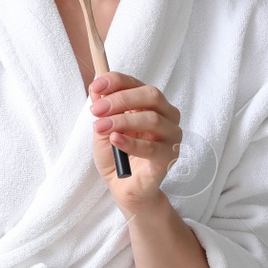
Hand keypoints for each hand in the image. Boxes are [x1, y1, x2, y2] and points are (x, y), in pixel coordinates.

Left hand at [88, 71, 183, 217]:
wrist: (123, 186)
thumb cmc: (116, 154)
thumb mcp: (102, 128)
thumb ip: (102, 110)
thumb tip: (96, 89)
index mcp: (150, 104)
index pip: (137, 83)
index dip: (116, 81)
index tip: (96, 86)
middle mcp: (166, 116)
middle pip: (151, 95)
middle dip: (121, 99)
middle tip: (97, 109)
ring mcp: (171, 136)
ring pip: (153, 119)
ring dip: (122, 121)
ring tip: (101, 127)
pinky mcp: (169, 158)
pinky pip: (152, 148)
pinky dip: (131, 143)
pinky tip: (115, 140)